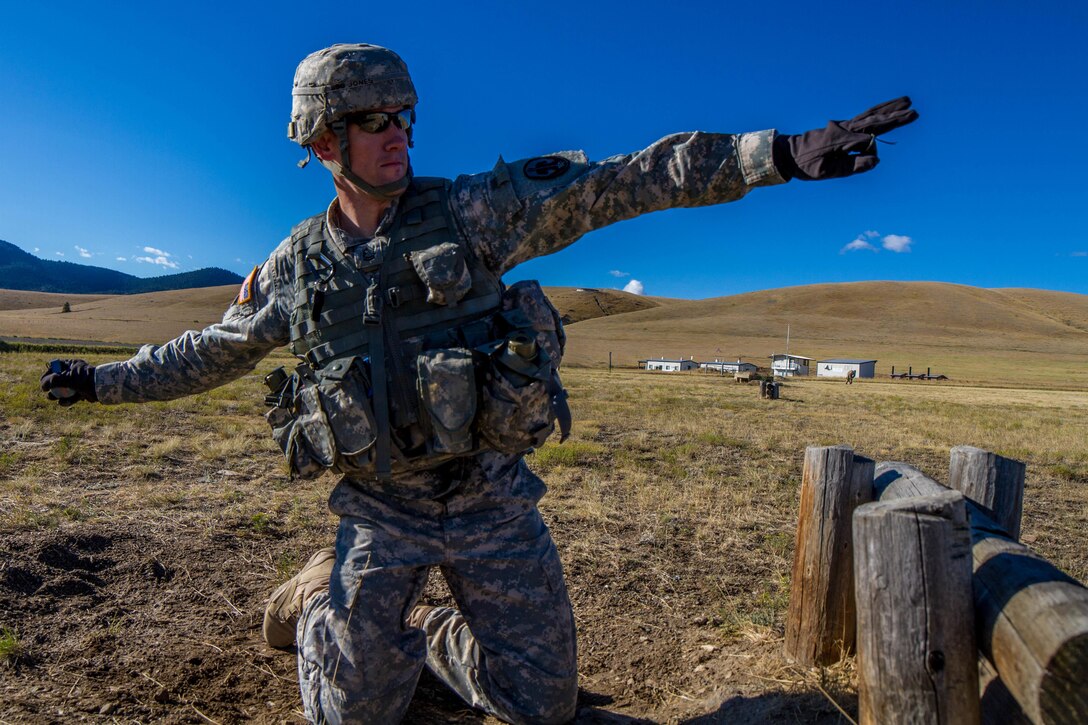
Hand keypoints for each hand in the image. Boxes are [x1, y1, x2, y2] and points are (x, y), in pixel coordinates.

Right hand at [40, 359, 97, 406]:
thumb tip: (42, 385)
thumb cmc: (85, 379)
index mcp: (71, 364)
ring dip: (56, 395)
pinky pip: (71, 397)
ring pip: (64, 390)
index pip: (55, 367)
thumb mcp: (66, 379)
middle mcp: (74, 372)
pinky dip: (67, 401)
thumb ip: (52, 381)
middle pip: (58, 380)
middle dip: (50, 387)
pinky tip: (62, 403)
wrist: (102, 387)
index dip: (47, 374)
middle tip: (46, 392)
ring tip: (52, 398)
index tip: (42, 382)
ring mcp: (78, 383)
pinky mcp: (82, 392)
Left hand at [773, 97, 918, 180]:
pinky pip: (862, 117)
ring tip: (906, 100)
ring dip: (888, 108)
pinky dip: (876, 112)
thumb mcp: (828, 171)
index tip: (868, 162)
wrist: (787, 154)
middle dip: (894, 117)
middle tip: (915, 112)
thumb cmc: (806, 165)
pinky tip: (885, 109)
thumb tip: (876, 159)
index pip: (866, 142)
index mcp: (840, 138)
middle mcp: (843, 127)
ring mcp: (842, 125)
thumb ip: (853, 166)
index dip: (870, 153)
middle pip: (873, 120)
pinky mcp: (841, 127)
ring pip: (869, 114)